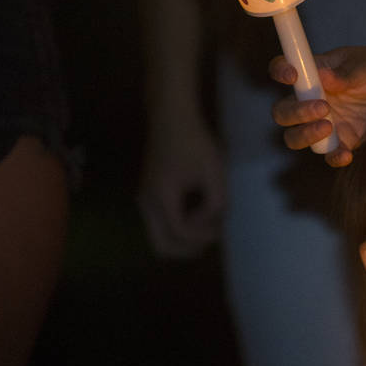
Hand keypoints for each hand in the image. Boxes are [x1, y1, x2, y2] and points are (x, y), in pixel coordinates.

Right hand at [137, 111, 225, 258]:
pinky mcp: (149, 195)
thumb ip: (216, 203)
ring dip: (184, 238)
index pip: (180, 232)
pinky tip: (199, 211)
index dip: (202, 237)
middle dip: (189, 248)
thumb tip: (210, 222)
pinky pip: (161, 225)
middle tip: (213, 237)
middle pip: (162, 246)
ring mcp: (145, 200)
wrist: (171, 117)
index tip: (220, 227)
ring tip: (209, 222)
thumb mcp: (214, 172)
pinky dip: (179, 228)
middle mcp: (147, 202)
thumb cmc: (195, 142)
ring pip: (160, 237)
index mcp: (162, 196)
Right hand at [269, 43, 365, 167]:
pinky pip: (328, 155)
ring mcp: (321, 123)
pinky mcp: (340, 141)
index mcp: (309, 75)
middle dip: (295, 113)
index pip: (281, 71)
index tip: (292, 76)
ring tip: (329, 126)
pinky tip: (345, 154)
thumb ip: (343, 73)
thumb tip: (324, 77)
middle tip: (322, 107)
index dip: (280, 72)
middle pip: (282, 113)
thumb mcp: (361, 64)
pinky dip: (333, 157)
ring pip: (296, 138)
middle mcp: (308, 101)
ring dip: (306, 135)